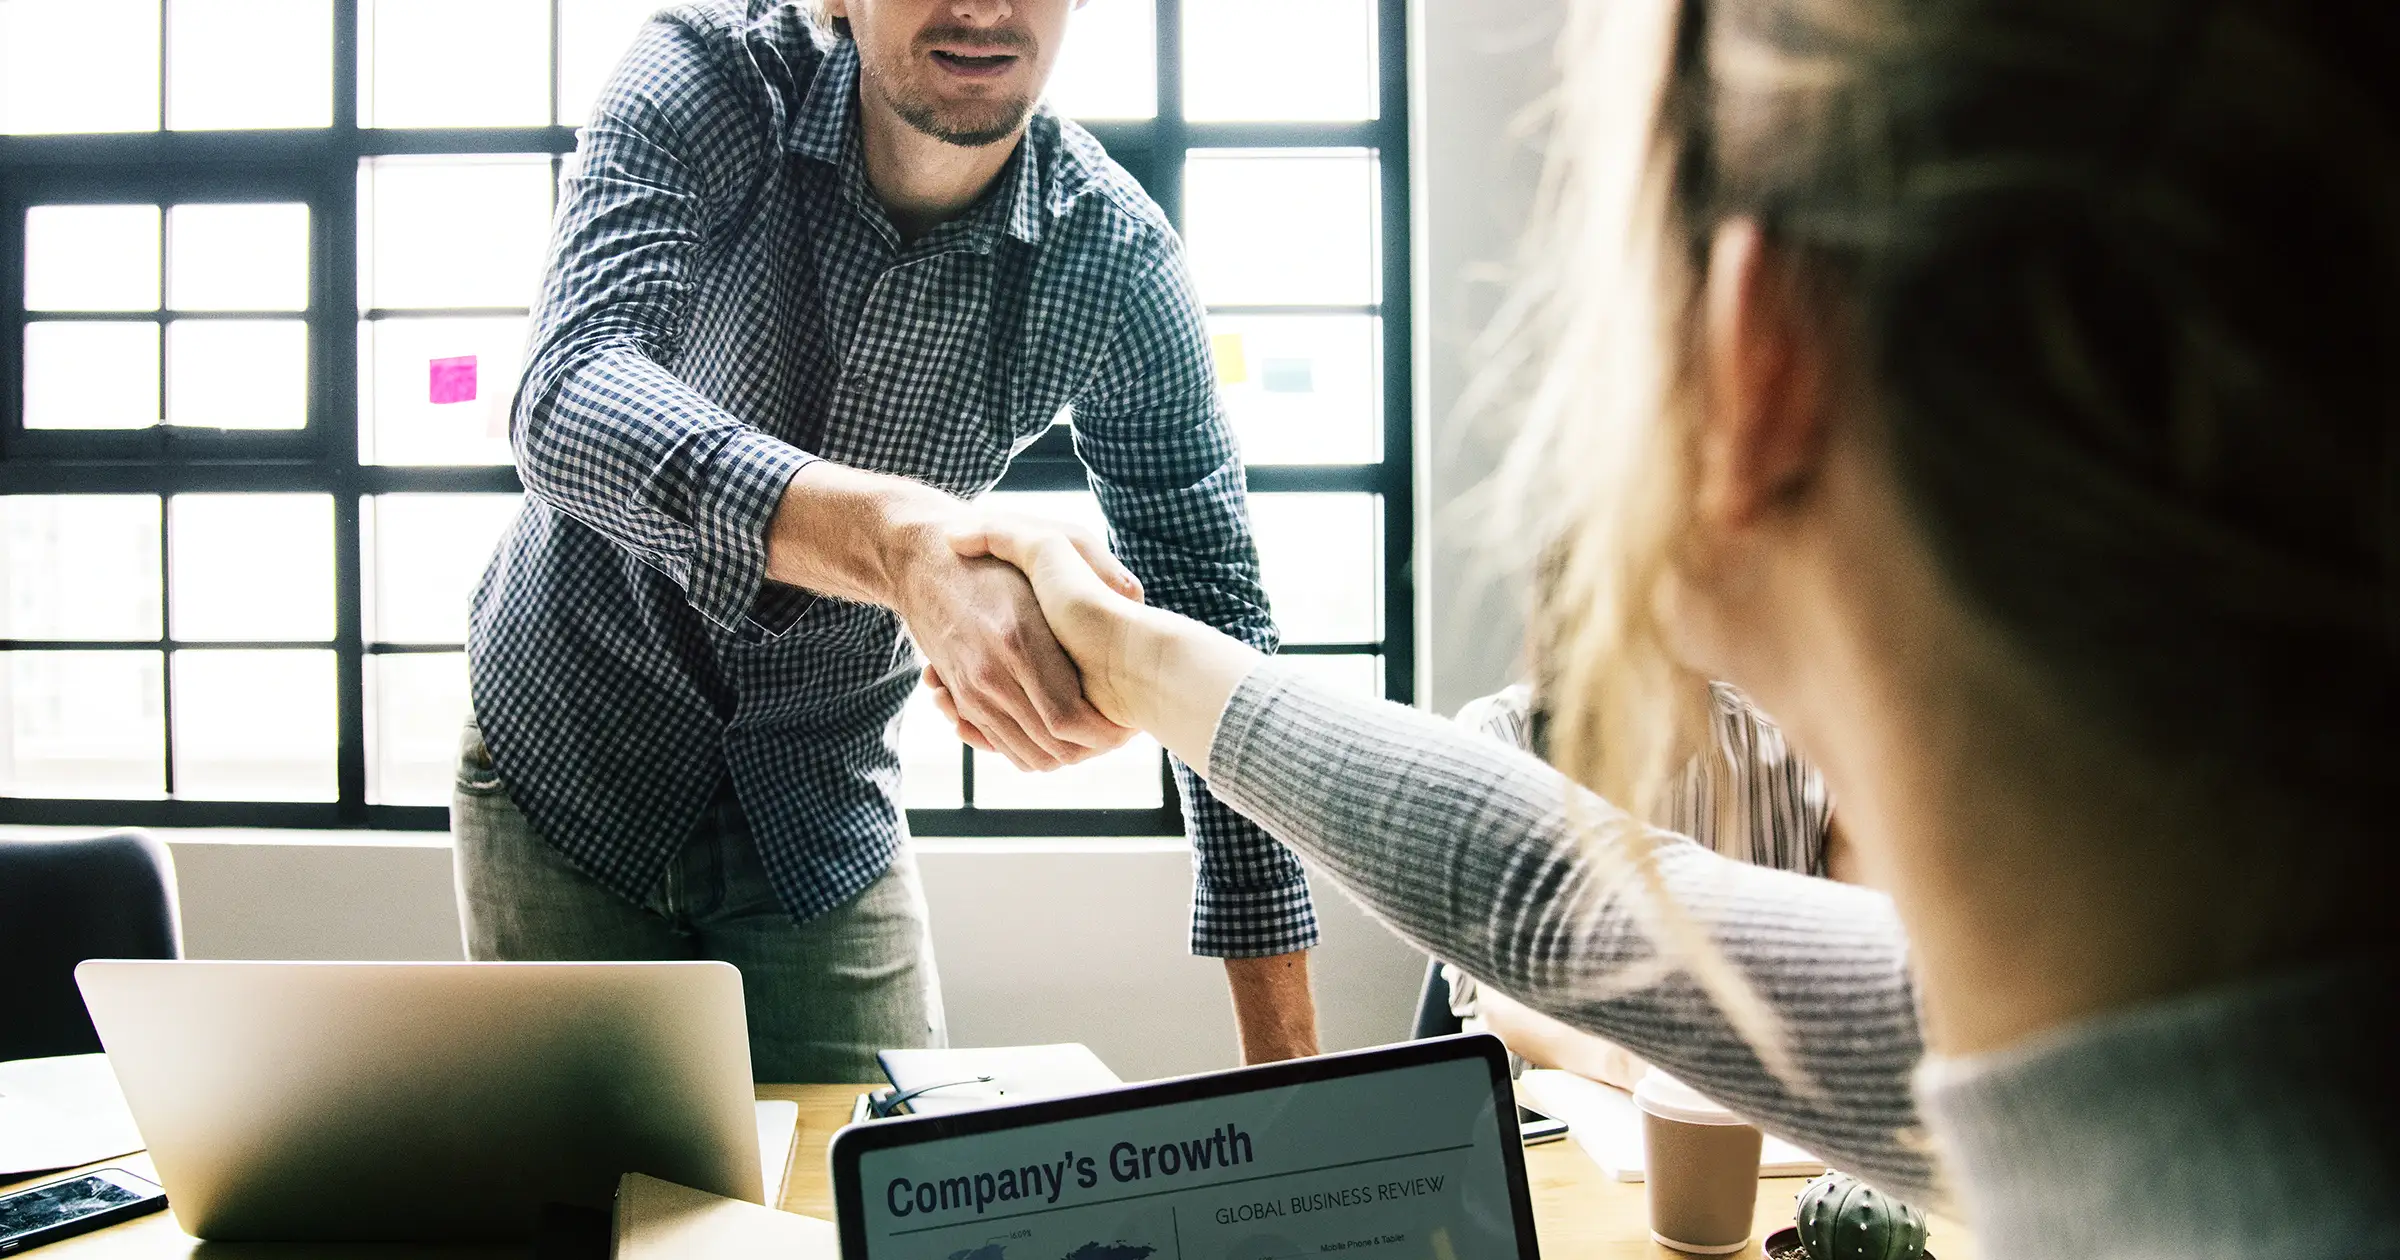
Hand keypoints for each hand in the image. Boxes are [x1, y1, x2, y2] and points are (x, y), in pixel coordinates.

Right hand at [898, 515, 1140, 770]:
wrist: (921, 562)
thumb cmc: (994, 552)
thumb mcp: (1049, 539)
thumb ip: (1095, 564)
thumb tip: (1135, 596)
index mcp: (1021, 639)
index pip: (1069, 717)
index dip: (1104, 732)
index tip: (1130, 724)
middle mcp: (992, 673)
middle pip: (1051, 745)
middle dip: (1093, 749)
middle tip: (1120, 735)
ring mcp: (972, 690)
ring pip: (1027, 754)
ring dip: (1064, 755)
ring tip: (1095, 736)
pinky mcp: (961, 696)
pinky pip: (1000, 745)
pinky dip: (1030, 750)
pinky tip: (1055, 731)